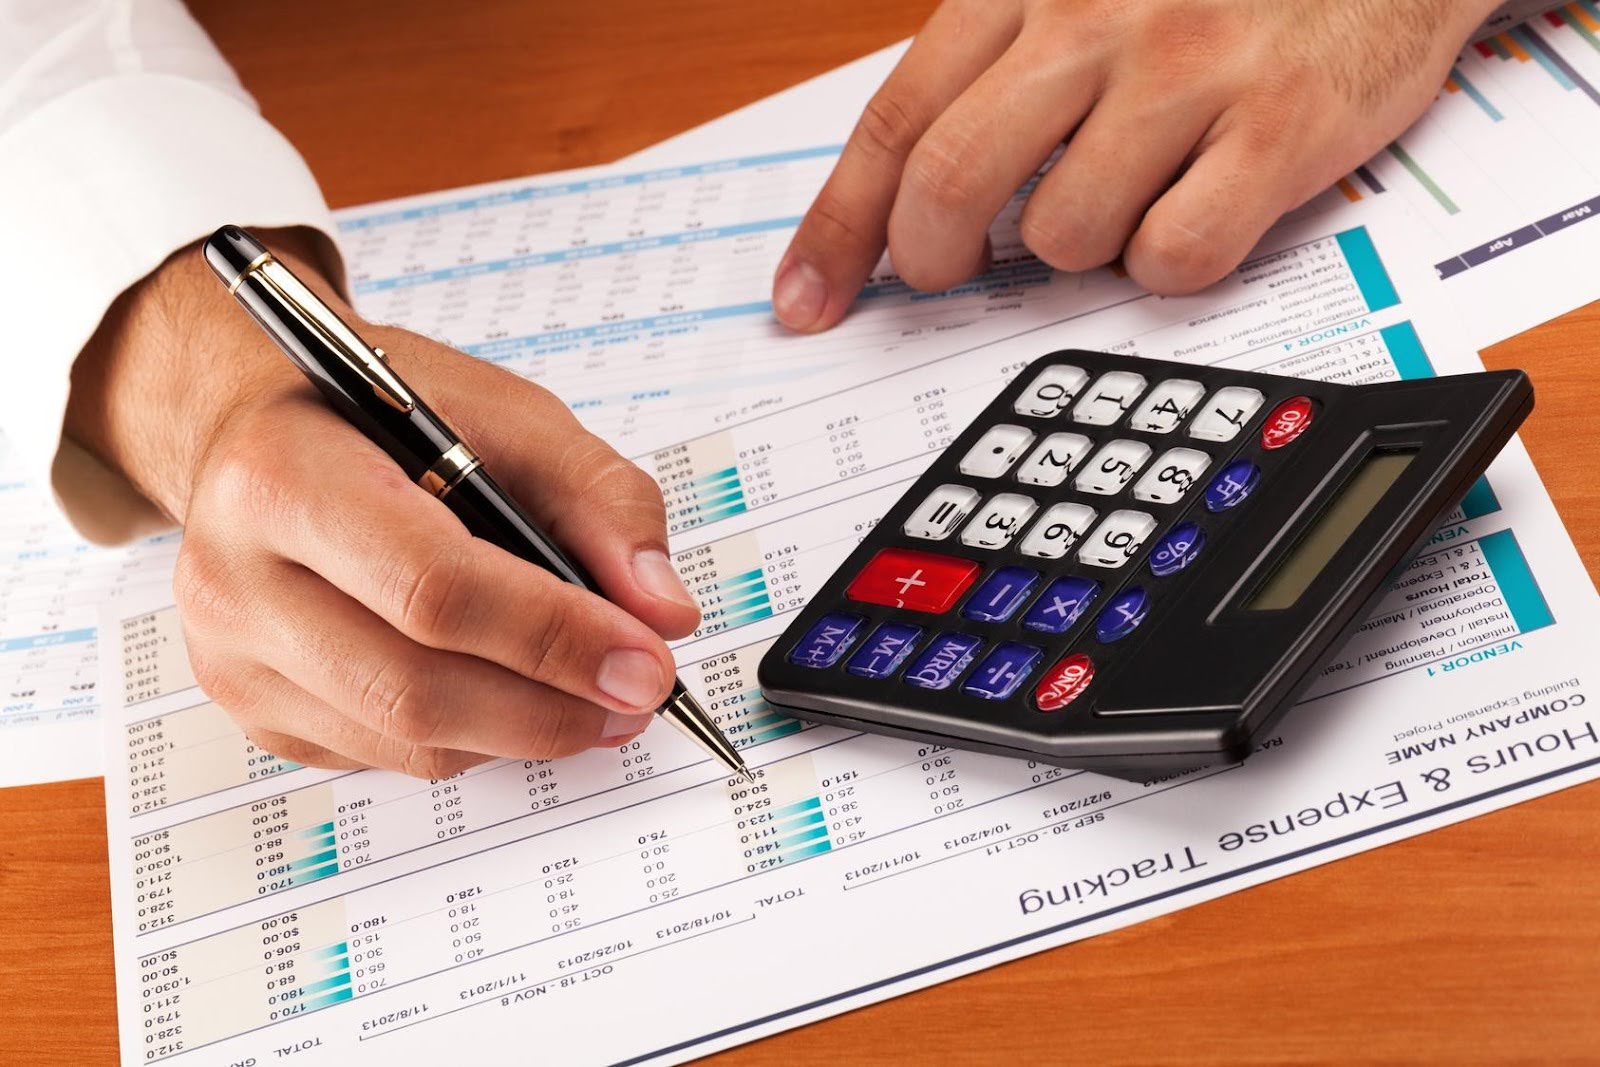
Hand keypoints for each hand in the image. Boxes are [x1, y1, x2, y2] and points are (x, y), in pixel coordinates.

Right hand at [68, 229, 700, 777]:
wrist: (261, 432)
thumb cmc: (386, 419)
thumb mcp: (508, 415)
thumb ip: (602, 501)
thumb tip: (662, 613)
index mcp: (286, 475)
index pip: (432, 586)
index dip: (553, 635)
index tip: (645, 662)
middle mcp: (234, 574)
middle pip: (414, 686)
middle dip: (551, 705)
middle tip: (638, 697)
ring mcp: (232, 654)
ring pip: (406, 739)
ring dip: (523, 732)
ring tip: (593, 697)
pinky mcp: (252, 707)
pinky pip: (385, 757)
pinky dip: (471, 738)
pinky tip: (508, 692)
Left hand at [772, 0, 1501, 329]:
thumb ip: (994, 70)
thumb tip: (901, 199)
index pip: (898, 120)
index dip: (839, 228)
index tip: (805, 300)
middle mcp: (1098, 15)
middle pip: (951, 182)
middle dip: (929, 256)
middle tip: (947, 272)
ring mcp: (1189, 70)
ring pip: (1062, 232)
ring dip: (1074, 247)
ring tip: (1121, 199)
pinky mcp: (1280, 126)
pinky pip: (1174, 256)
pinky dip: (1167, 264)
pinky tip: (1194, 213)